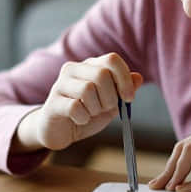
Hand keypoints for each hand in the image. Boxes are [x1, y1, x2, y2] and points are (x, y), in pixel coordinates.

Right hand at [14, 53, 142, 151]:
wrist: (60, 132)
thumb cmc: (86, 114)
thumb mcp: (110, 104)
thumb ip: (123, 91)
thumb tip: (138, 77)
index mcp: (89, 66)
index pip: (112, 59)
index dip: (124, 79)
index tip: (129, 98)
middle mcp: (73, 69)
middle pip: (101, 74)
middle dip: (110, 97)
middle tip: (105, 109)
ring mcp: (60, 84)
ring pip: (88, 89)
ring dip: (96, 108)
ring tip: (90, 114)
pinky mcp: (52, 102)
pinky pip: (75, 107)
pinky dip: (84, 118)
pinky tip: (80, 120)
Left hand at [148, 119, 190, 191]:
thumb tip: (190, 185)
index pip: (188, 145)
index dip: (173, 163)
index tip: (163, 181)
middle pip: (183, 146)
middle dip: (169, 168)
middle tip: (157, 187)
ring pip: (189, 152)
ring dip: (176, 173)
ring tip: (169, 190)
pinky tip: (185, 191)